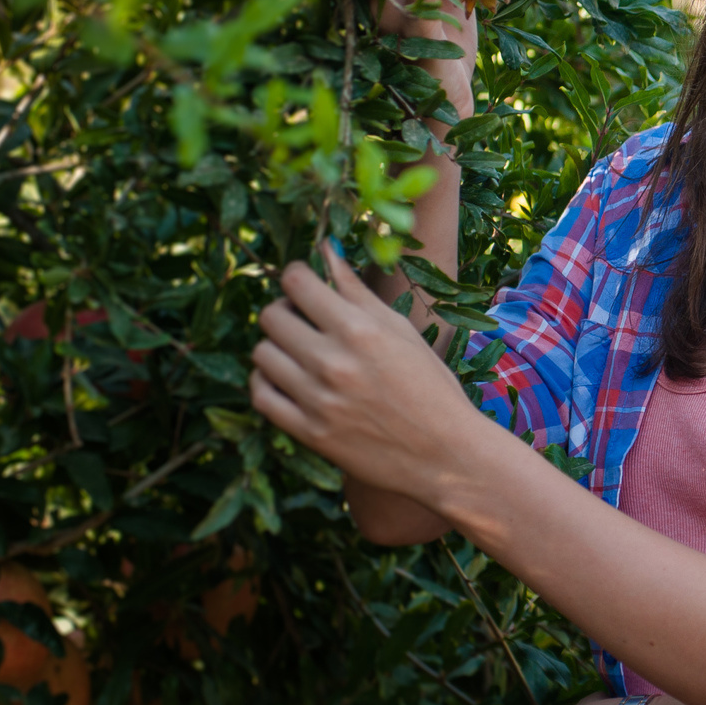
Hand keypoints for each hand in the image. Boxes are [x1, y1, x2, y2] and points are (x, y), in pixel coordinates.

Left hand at [251, 243, 481, 502]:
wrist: (444, 454)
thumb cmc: (430, 387)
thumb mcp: (400, 331)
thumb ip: (357, 291)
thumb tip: (326, 250)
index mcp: (359, 330)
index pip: (296, 281)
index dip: (297, 276)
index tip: (305, 284)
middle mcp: (333, 361)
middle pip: (272, 316)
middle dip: (285, 311)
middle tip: (303, 321)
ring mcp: (317, 399)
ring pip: (262, 354)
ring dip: (276, 348)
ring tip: (299, 354)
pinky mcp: (308, 432)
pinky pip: (261, 396)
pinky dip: (266, 383)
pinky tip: (286, 380)